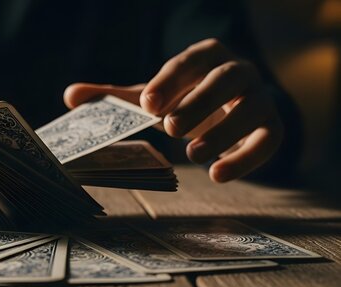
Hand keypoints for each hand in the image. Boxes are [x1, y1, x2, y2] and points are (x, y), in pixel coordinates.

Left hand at [64, 38, 283, 182]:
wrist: (232, 111)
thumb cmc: (186, 99)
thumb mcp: (154, 97)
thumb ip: (116, 97)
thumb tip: (70, 96)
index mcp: (206, 56)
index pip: (191, 61)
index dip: (170, 80)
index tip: (147, 104)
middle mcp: (238, 71)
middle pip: (225, 79)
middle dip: (198, 102)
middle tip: (170, 128)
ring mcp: (259, 98)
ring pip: (252, 108)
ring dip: (223, 131)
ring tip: (193, 154)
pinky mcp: (272, 126)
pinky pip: (269, 139)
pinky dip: (246, 158)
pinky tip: (218, 175)